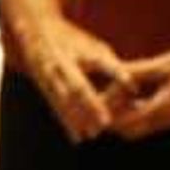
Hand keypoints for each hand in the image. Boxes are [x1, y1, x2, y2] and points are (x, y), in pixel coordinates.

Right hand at [15, 14, 132, 143]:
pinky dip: (66, 123)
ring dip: (77, 119)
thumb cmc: (73, 41)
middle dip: (91, 105)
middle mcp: (63, 63)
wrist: (35, 31)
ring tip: (91, 135)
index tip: (131, 87)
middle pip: (79, 86)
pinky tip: (76, 138)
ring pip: (64, 100)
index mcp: (80, 50)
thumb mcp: (94, 47)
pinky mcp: (42, 86)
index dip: (116, 73)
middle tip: (105, 123)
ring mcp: (49, 75)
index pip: (101, 61)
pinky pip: (55, 107)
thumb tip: (134, 89)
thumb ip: (113, 67)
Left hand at [106, 37, 169, 139]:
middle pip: (129, 130)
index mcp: (163, 110)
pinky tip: (130, 93)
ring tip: (113, 96)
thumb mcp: (162, 65)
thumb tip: (112, 74)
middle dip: (113, 119)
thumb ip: (136, 72)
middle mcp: (166, 120)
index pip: (125, 122)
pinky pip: (148, 120)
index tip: (94, 103)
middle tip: (99, 102)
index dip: (108, 115)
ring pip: (138, 127)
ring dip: (123, 115)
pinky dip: (135, 111)